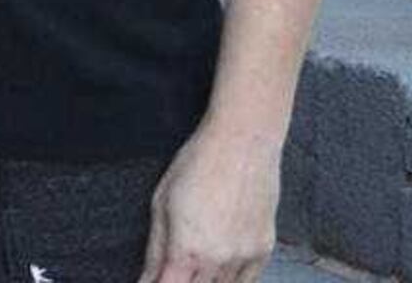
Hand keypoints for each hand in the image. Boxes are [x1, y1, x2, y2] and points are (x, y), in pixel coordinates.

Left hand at [141, 123, 280, 281]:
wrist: (243, 143)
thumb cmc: (198, 164)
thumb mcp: (162, 203)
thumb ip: (155, 249)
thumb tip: (147, 278)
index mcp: (188, 249)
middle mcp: (219, 260)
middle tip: (171, 271)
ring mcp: (245, 257)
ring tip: (194, 265)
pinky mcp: (264, 250)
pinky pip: (247, 281)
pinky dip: (230, 281)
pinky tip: (218, 270)